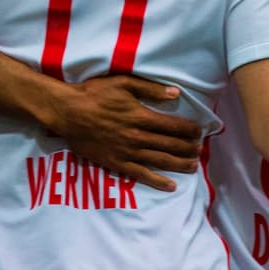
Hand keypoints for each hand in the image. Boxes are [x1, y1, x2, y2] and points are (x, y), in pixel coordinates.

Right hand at [47, 75, 202, 191]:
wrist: (68, 112)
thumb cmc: (94, 94)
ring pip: (160, 161)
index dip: (189, 130)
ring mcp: (128, 152)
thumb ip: (151, 89)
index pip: (173, 125)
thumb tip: (175, 93)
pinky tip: (170, 185)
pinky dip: (157, 181)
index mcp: (141, 116)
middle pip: (170, 145)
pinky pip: (141, 175)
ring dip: (179, 164)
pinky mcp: (117, 163)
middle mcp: (138, 137)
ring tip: (193, 166)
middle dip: (188, 148)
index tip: (200, 132)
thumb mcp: (123, 83)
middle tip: (200, 150)